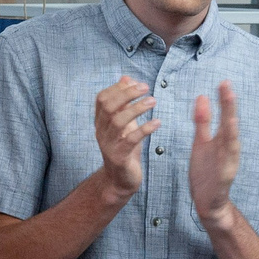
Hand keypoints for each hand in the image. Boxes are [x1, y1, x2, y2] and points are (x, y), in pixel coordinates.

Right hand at [93, 77, 158, 202]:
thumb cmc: (124, 149)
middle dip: (127, 94)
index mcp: (101, 122)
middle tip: (146, 88)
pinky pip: (130, 140)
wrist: (120, 179)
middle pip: (108, 106)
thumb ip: (124, 102)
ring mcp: (108, 145)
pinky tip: (157, 123)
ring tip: (154, 101)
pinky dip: (145, 129)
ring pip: (118, 121)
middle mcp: (101, 131)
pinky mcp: (119, 157)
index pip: (102, 98)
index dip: (118, 88)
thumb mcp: (124, 123)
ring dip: (137, 108)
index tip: (136, 83)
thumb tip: (126, 78)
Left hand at [188, 81, 243, 229]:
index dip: (224, 100)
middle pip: (230, 125)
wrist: (207, 201)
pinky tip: (229, 149)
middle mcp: (228, 148)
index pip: (224, 115)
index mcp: (221, 139)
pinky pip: (227, 167)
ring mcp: (228, 163)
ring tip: (232, 116)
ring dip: (232, 131)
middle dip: (229, 107)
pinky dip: (228, 158)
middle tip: (227, 88)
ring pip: (232, 145)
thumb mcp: (201, 142)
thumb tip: (202, 96)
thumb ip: (203, 121)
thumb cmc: (206, 170)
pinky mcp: (224, 179)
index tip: (223, 82)